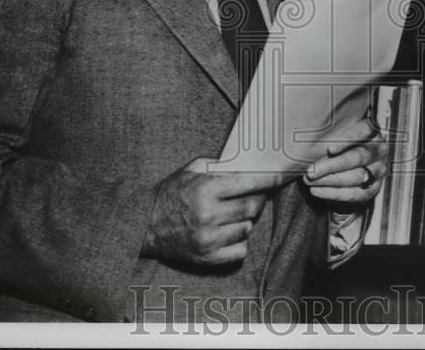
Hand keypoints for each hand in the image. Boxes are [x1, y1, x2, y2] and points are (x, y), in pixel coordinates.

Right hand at [142, 158, 277, 266]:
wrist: (144, 226)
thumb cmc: (170, 194)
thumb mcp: (190, 170)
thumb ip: (218, 166)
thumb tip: (247, 166)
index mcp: (205, 189)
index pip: (248, 183)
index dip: (269, 180)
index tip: (280, 177)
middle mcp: (209, 215)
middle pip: (252, 207)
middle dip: (257, 200)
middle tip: (252, 196)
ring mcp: (209, 239)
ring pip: (247, 228)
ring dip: (245, 221)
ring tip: (231, 215)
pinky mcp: (208, 258)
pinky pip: (240, 251)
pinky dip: (239, 242)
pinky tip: (228, 233)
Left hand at [303, 118, 388, 205]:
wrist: (349, 170)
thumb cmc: (340, 147)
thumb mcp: (337, 136)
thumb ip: (329, 136)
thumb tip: (310, 144)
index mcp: (371, 131)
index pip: (363, 130)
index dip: (347, 139)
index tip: (329, 149)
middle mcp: (379, 149)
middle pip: (358, 157)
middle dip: (332, 165)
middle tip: (312, 171)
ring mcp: (378, 170)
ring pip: (356, 177)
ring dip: (330, 180)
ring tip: (310, 180)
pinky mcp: (374, 188)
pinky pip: (355, 194)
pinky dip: (334, 193)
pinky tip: (317, 190)